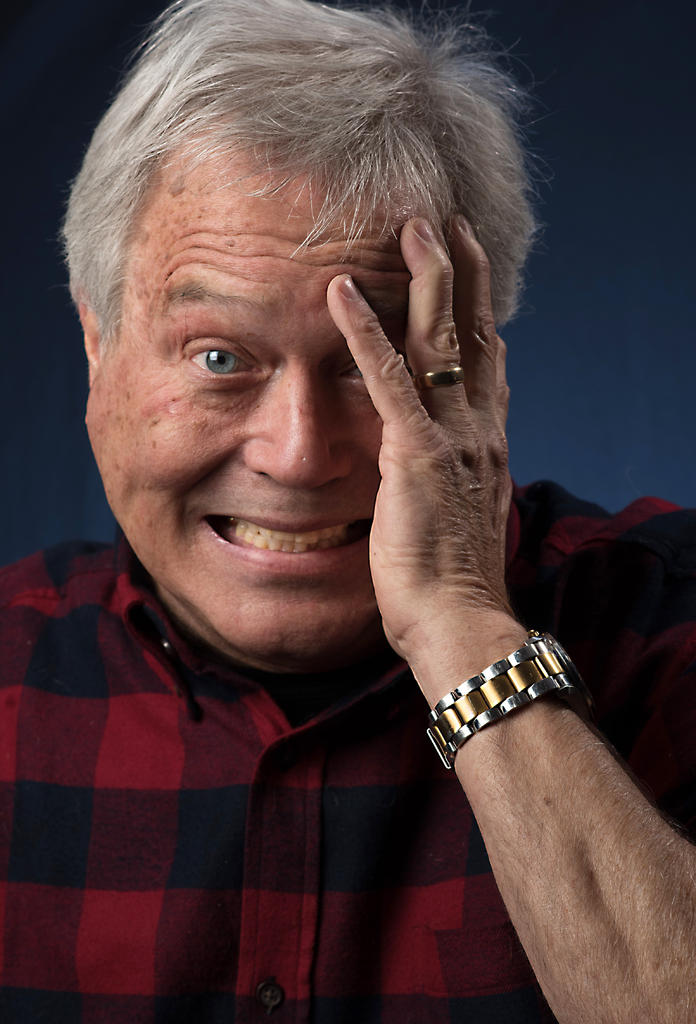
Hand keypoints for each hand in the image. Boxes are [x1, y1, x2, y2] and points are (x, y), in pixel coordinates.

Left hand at [326, 217, 523, 701]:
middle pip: (474, 332)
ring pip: (441, 338)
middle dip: (461, 272)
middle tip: (447, 222)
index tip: (469, 272)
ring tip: (411, 226)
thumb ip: (452, 481)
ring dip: (426, 277)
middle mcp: (478, 429)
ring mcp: (451, 437)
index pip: (486, 361)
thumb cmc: (453, 583)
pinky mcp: (416, 454)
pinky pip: (387, 378)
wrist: (460, 622)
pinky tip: (341, 290)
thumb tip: (438, 472)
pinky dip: (364, 330)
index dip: (478, 311)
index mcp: (486, 443)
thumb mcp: (459, 518)